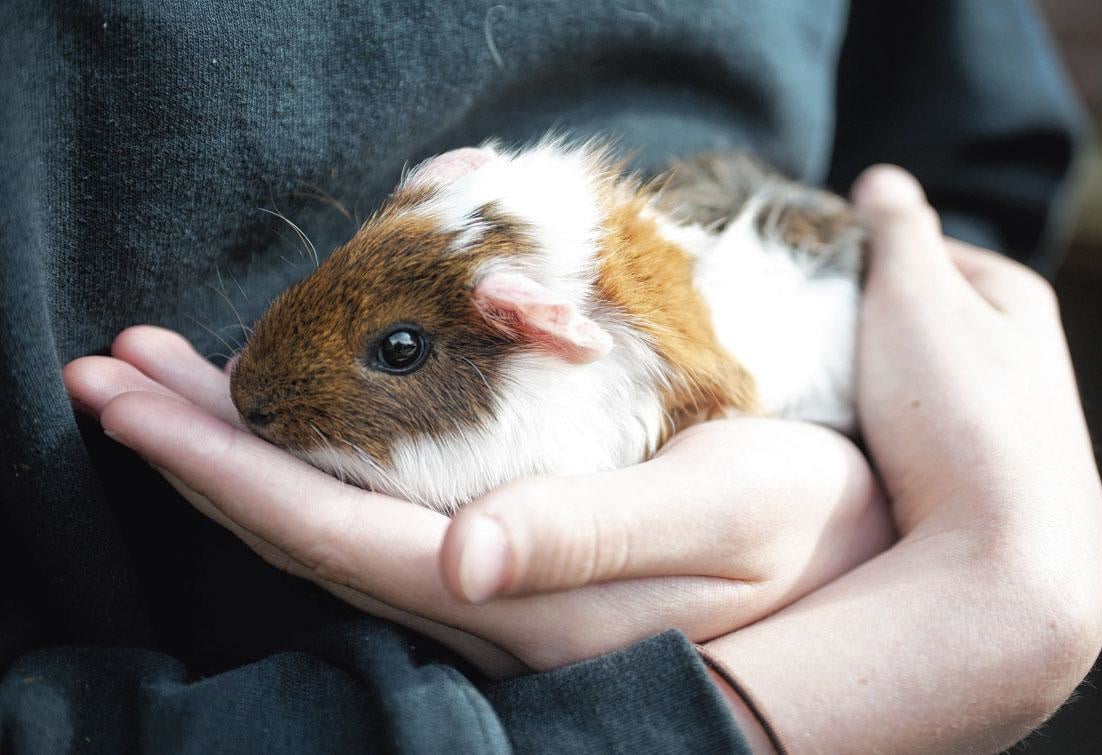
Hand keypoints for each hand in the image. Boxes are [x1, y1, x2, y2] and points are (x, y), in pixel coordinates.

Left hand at [64, 327, 891, 678]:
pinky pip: (379, 518)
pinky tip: (287, 423)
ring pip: (333, 524)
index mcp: (528, 602)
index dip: (225, 470)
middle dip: (201, 452)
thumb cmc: (807, 514)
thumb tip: (459, 563)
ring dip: (245, 453)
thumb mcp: (724, 510)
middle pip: (307, 532)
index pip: (334, 537)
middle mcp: (491, 613)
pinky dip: (313, 461)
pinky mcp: (514, 568)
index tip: (130, 401)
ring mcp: (496, 597)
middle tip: (110, 372)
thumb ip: (592, 535)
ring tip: (170, 383)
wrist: (863, 547)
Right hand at [699, 166, 1101, 752]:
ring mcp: (1003, 427)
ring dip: (867, 384)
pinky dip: (882, 434)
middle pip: (916, 318)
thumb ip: (896, 230)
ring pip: (912, 383)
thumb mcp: (916, 295)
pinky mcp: (980, 485)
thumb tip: (882, 179)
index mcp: (1012, 297)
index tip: (802, 275)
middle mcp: (1020, 358)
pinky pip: (915, 438)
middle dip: (860, 322)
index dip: (859, 254)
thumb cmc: (958, 413)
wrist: (1004, 559)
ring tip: (817, 396)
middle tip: (798, 336)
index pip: (921, 248)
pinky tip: (852, 450)